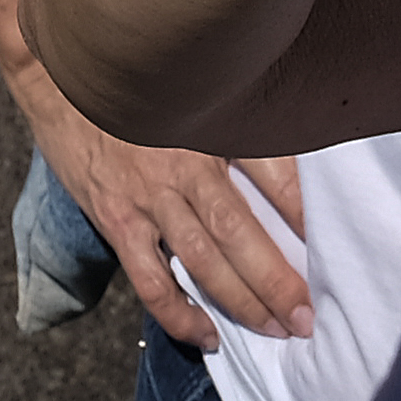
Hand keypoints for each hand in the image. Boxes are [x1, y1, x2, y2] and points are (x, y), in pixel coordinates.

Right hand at [22, 92, 308, 349]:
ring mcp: (148, 194)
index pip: (275, 177)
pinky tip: (205, 332)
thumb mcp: (199, 87)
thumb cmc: (142, 80)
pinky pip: (151, 280)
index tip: (333, 248)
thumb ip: (238, 119)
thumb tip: (289, 150)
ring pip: (204, 259)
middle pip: (241, 232)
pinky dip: (179, 313)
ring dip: (242, 300)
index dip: (306, 218)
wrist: (66, 68)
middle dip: (279, 280)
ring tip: (275, 328)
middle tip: (307, 315)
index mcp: (214, 127)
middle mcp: (185, 163)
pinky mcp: (116, 217)